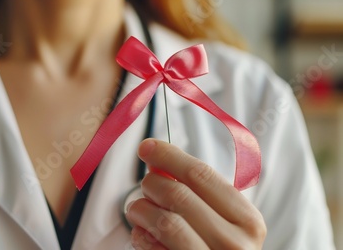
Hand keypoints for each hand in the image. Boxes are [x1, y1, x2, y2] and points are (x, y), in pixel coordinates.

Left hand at [126, 139, 265, 249]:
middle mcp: (234, 244)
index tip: (147, 147)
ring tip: (138, 210)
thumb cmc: (220, 247)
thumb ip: (198, 191)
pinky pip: (152, 248)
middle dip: (152, 184)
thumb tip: (158, 160)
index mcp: (248, 220)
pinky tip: (144, 235)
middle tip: (146, 187)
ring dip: (141, 209)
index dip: (169, 156)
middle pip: (178, 195)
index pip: (201, 175)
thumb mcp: (224, 219)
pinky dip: (141, 236)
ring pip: (164, 221)